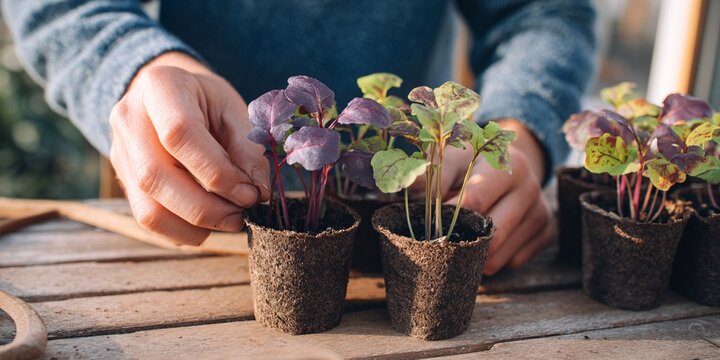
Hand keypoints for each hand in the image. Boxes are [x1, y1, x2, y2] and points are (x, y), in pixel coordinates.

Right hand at [109, 52, 269, 245]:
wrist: (171, 96)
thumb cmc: (209, 102)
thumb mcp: (235, 110)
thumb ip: (248, 149)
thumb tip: (258, 192)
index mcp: (160, 86)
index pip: (179, 134)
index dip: (217, 173)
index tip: (250, 192)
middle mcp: (129, 118)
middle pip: (156, 176)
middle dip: (207, 208)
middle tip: (242, 214)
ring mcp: (120, 152)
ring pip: (148, 208)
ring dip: (195, 225)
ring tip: (230, 220)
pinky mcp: (124, 180)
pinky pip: (147, 219)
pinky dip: (182, 232)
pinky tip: (209, 225)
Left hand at [414, 119, 555, 274]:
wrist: (506, 160)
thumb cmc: (469, 160)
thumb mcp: (449, 158)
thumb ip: (429, 174)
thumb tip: (404, 185)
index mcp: (508, 164)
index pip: (475, 201)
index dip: (449, 218)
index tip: (429, 230)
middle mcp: (530, 187)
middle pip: (492, 235)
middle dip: (462, 244)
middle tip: (439, 246)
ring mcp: (541, 211)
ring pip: (501, 256)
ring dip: (474, 257)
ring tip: (460, 241)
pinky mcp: (546, 231)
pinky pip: (514, 261)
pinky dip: (493, 260)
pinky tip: (482, 243)